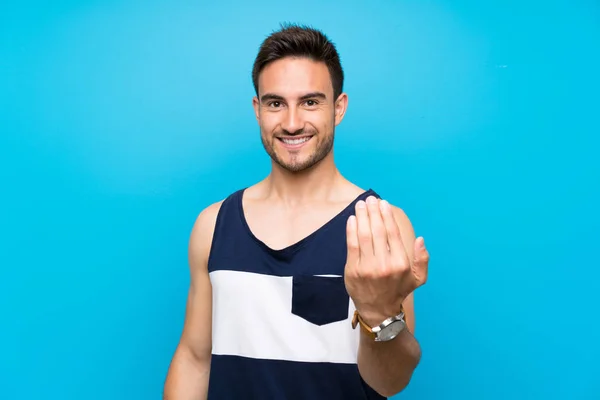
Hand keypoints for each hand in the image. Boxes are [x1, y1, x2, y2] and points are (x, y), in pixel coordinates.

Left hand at [344, 196, 428, 326]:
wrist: (378, 311)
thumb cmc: (398, 290)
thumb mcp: (418, 278)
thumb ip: (422, 259)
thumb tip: (420, 240)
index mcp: (401, 264)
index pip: (393, 233)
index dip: (387, 216)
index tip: (384, 204)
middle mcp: (384, 264)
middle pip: (377, 231)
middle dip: (373, 212)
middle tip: (370, 199)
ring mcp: (367, 267)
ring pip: (363, 235)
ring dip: (361, 217)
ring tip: (360, 205)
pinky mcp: (353, 270)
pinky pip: (352, 245)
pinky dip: (351, 230)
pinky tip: (352, 219)